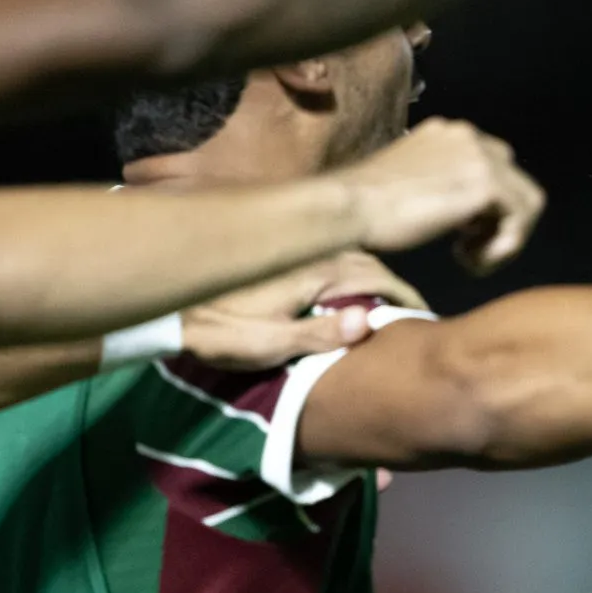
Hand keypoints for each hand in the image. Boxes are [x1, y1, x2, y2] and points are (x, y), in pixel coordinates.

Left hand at [179, 252, 427, 370]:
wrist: (167, 302)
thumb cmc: (217, 326)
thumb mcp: (266, 343)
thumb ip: (318, 335)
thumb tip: (368, 323)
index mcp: (320, 270)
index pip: (382, 281)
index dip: (407, 301)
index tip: (423, 321)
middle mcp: (318, 251)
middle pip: (373, 267)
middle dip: (394, 292)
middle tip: (410, 319)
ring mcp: (301, 249)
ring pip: (354, 260)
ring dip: (374, 283)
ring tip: (385, 311)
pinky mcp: (286, 253)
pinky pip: (334, 260)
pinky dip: (351, 277)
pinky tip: (348, 298)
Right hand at [337, 118, 545, 272]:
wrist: (349, 207)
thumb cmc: (365, 206)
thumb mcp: (409, 185)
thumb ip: (440, 185)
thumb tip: (468, 210)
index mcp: (448, 134)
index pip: (493, 166)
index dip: (486, 206)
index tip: (459, 234)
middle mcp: (469, 135)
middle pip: (516, 181)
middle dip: (500, 221)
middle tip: (468, 249)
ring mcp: (480, 156)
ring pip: (525, 202)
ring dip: (504, 238)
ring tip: (469, 259)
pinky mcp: (487, 183)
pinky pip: (520, 220)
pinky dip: (502, 248)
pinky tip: (467, 260)